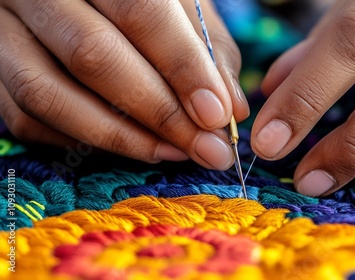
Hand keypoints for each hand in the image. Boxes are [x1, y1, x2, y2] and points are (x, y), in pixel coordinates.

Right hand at [0, 0, 248, 169]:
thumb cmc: (140, 2)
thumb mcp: (180, 7)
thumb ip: (208, 50)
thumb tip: (229, 109)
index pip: (141, 13)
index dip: (183, 69)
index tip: (217, 116)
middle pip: (94, 56)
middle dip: (160, 114)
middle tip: (206, 149)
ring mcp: (3, 30)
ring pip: (47, 93)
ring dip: (119, 137)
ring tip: (172, 152)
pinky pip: (25, 116)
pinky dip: (79, 139)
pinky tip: (126, 143)